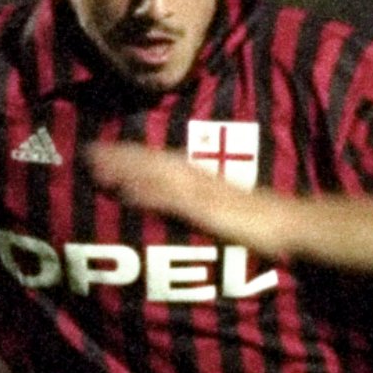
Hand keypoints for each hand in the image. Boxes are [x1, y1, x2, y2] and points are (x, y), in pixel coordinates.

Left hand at [83, 141, 293, 249]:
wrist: (286, 223)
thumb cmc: (255, 219)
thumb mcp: (218, 206)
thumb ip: (193, 202)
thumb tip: (166, 200)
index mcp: (198, 175)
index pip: (158, 159)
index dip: (131, 153)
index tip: (103, 149)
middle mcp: (195, 177)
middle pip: (151, 161)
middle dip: (120, 156)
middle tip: (86, 151)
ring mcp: (200, 192)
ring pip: (156, 175)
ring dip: (126, 170)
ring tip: (96, 167)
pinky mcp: (206, 209)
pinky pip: (172, 200)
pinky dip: (149, 194)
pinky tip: (126, 193)